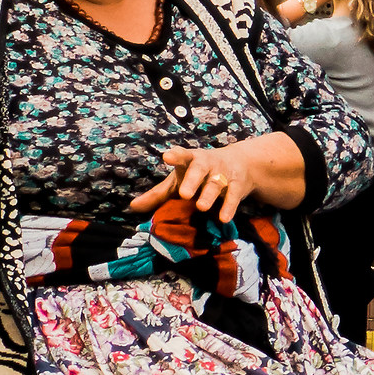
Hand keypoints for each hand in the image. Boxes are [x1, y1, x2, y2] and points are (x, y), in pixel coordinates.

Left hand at [128, 141, 266, 221]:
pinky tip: (223, 219)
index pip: (182, 155)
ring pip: (216, 183)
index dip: (175, 155)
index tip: (166, 156)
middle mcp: (206, 164)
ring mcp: (223, 173)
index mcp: (190, 160)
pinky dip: (229, 207)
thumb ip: (157, 194)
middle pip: (199, 170)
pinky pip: (233, 197)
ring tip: (201, 207)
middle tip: (184, 194)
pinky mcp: (237, 185)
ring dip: (209, 195)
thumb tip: (132, 207)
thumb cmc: (199, 174)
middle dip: (192, 180)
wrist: (241, 163)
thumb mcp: (178, 181)